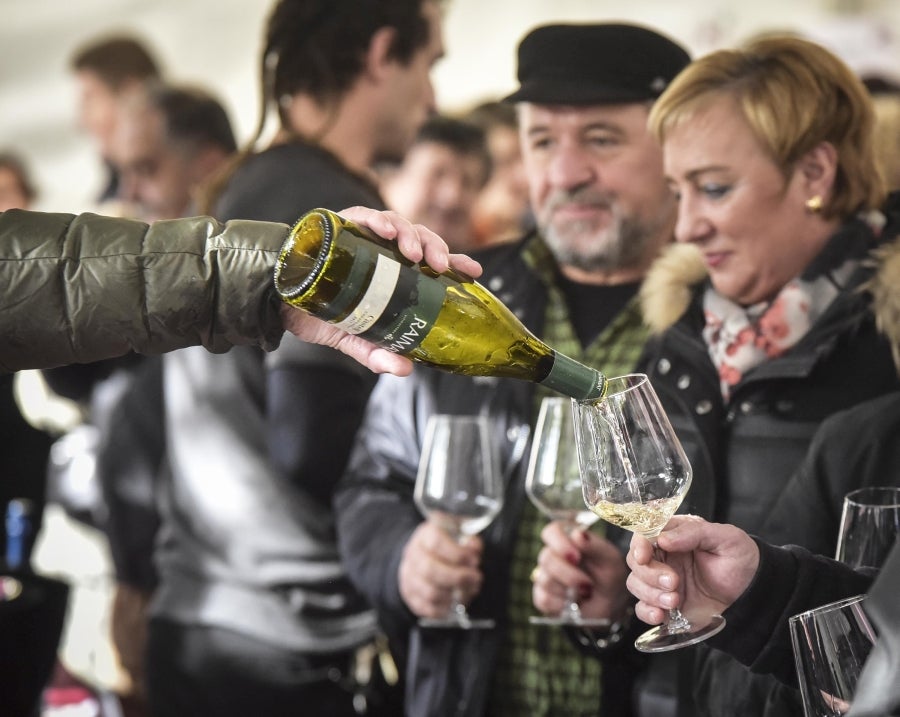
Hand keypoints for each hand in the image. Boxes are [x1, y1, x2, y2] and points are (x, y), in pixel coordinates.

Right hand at [282, 206, 482, 374]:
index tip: (474, 272)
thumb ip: (374, 351)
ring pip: (396, 223)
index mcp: (390, 271)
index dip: (455, 262)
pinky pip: (363, 215)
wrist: (274, 300)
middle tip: (442, 266)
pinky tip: (385, 231)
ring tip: (414, 252)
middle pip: (418, 239)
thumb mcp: (349, 335)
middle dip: (436, 248)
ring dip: (410, 234)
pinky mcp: (338, 223)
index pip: (429, 262)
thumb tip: (405, 369)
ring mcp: (360, 234)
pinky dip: (377, 221)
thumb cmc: (313, 311)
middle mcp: (380, 249)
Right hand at [398, 522, 484, 619]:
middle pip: (430, 569)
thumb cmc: (447, 546)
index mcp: (425, 536)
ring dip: (454, 595)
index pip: (436, 543)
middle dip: (458, 577)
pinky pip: (427, 608)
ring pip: (429, 592)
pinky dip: (445, 609)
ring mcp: (409, 576)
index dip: (458, 553)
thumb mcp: (460, 535)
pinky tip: (455, 603)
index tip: (475, 560)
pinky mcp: (410, 596)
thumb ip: (470, 541)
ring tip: (469, 591)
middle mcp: (413, 555)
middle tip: (476, 578)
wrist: (425, 556)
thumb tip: (473, 548)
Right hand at [532, 521, 629, 621]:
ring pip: (545, 580)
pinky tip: (575, 603)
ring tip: (586, 593)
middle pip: (546, 558)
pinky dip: (562, 604)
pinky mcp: (543, 597)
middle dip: (568, 574)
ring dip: (568, 590)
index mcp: (567, 538)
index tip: (577, 557)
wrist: (611, 604)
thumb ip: (594, 546)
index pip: (551, 532)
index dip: (559, 543)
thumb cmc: (610, 575)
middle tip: (588, 585)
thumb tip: (577, 534)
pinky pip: (544, 599)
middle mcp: (553, 555)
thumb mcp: (610, 559)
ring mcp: (545, 576)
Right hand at [625, 515, 759, 625]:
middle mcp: (664, 557)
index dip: (639, 544)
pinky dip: (646, 612)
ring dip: (650, 594)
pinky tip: (661, 615)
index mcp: (675, 535)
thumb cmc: (742, 561)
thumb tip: (663, 539)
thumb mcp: (726, 538)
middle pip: (636, 561)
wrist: (755, 596)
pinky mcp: (665, 604)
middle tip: (674, 582)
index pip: (644, 534)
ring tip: (676, 600)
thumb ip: (694, 533)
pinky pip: (642, 608)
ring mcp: (662, 582)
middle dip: (650, 574)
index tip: (645, 556)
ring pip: (636, 584)